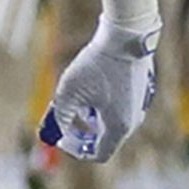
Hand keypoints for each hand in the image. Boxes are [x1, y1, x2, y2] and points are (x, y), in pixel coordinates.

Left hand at [37, 19, 157, 162]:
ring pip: (111, 122)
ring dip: (91, 117)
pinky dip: (102, 104)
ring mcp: (139, 104)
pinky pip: (119, 107)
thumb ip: (59, 116)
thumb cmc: (98, 64)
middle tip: (65, 119)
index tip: (62, 137)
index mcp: (119, 127)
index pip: (99, 154)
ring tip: (78, 98)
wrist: (126, 35)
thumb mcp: (70, 92)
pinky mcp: (140, 89)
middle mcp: (133, 119)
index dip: (76, 150)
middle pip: (105, 139)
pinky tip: (93, 84)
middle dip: (82, 132)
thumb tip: (49, 133)